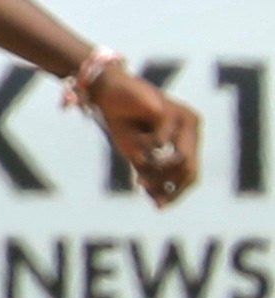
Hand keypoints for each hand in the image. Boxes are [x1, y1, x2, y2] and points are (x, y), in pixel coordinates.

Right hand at [91, 66, 199, 207]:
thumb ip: (149, 173)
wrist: (105, 91)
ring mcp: (182, 118)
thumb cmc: (122, 119)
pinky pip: (159, 143)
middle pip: (190, 170)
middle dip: (166, 184)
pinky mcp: (167, 111)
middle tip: (142, 187)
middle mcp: (192, 126)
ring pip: (179, 160)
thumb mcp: (136, 152)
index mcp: (188, 136)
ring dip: (156, 171)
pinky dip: (144, 149)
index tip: (158, 206)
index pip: (191, 172)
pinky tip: (135, 147)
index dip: (177, 192)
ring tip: (139, 174)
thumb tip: (158, 203)